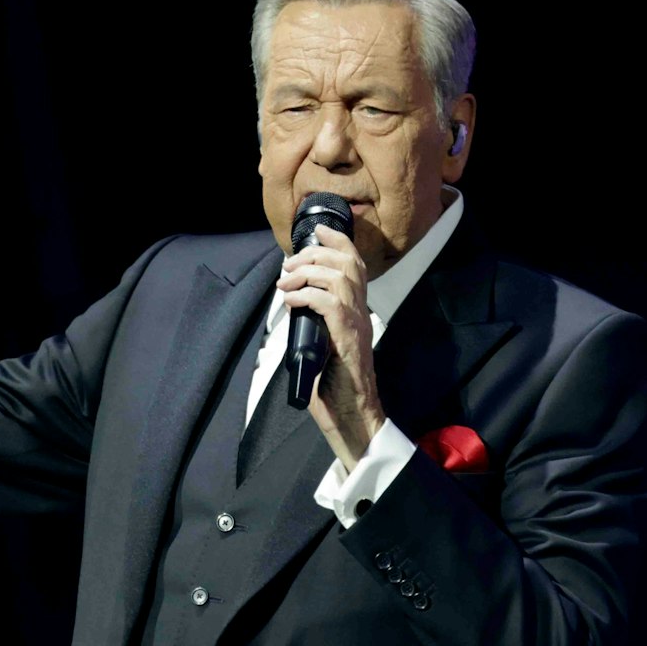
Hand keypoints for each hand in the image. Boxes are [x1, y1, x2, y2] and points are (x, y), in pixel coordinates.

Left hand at [277, 225, 385, 470]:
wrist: (349, 415)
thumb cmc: (332, 384)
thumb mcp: (318, 342)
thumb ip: (310, 320)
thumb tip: (290, 300)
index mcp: (355, 311)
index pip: (355, 264)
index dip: (338, 241)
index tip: (317, 230)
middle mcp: (361, 313)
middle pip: (348, 263)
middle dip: (314, 254)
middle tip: (288, 265)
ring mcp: (356, 326)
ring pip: (339, 278)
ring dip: (307, 272)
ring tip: (285, 282)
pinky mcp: (347, 340)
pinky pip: (329, 304)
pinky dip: (306, 295)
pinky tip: (290, 299)